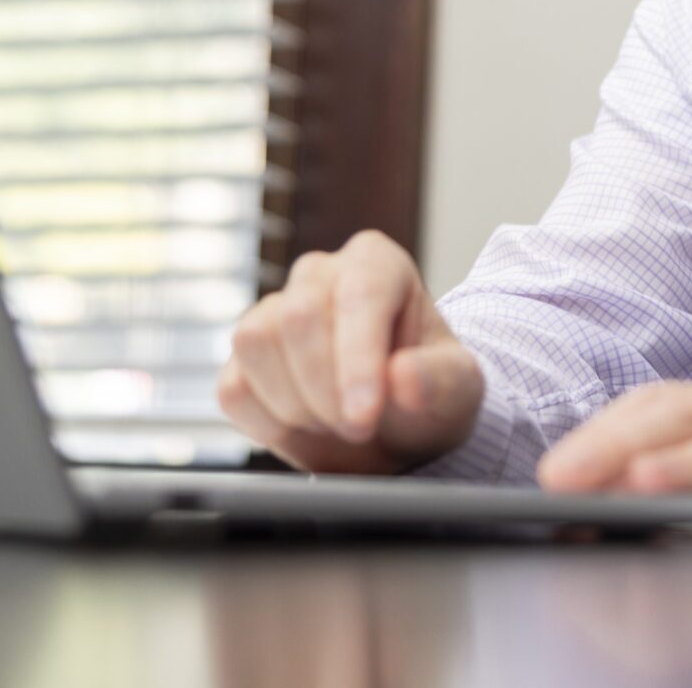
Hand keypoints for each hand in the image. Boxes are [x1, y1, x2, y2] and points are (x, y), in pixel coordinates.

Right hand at [216, 230, 485, 474]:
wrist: (393, 427)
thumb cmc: (429, 394)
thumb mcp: (458, 391)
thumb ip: (440, 381)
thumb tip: (404, 376)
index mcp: (377, 263)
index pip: (360, 295)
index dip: (357, 359)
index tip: (366, 416)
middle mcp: (320, 274)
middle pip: (298, 317)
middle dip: (326, 389)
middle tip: (360, 427)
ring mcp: (273, 310)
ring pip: (256, 344)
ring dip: (296, 405)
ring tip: (337, 422)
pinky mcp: (241, 357)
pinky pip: (233, 387)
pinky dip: (266, 423)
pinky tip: (306, 426)